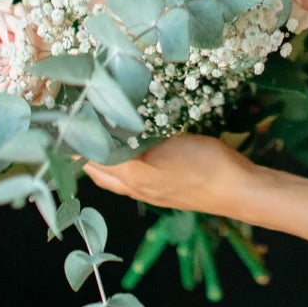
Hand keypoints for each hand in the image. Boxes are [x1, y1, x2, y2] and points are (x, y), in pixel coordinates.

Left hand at [84, 134, 259, 218]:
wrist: (239, 188)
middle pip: (98, 170)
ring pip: (116, 173)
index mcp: (129, 179)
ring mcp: (151, 190)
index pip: (88, 161)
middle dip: (85, 149)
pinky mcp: (166, 186)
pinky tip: (131, 144)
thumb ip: (126, 151)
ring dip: (103, 155)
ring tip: (100, 130)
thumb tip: (95, 139)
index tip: (69, 116)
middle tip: (81, 121)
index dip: (76, 141)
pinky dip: (123, 159)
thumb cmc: (201, 167)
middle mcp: (135, 188)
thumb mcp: (160, 153)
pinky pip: (134, 172)